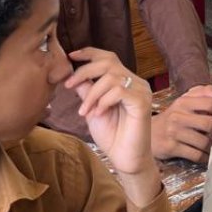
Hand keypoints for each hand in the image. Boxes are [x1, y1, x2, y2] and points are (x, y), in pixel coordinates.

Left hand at [66, 48, 153, 177]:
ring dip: (92, 94)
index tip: (70, 56)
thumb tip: (73, 75)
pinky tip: (98, 113)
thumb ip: (86, 91)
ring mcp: (141, 91)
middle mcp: (135, 82)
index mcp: (124, 81)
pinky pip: (119, 91)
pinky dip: (103, 101)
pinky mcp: (143, 102)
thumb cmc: (112, 135)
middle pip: (108, 62)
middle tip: (68, 85)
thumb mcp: (92, 109)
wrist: (125, 158)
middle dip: (84, 71)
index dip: (89, 53)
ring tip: (85, 111)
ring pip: (111, 77)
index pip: (108, 57)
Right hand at [150, 84, 211, 162]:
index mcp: (184, 102)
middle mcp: (178, 116)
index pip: (211, 102)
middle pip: (209, 123)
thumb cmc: (172, 117)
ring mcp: (174, 132)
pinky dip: (205, 157)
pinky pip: (195, 155)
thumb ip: (202, 94)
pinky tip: (206, 155)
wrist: (147, 133)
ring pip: (204, 142)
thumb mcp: (184, 102)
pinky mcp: (171, 148)